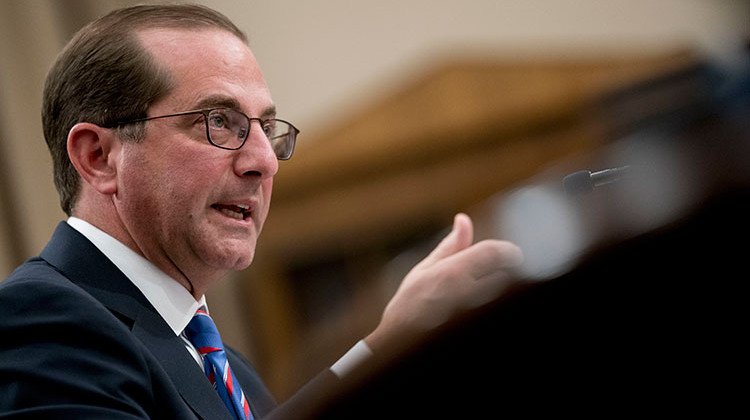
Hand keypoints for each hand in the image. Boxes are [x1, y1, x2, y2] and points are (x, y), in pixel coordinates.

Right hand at [365, 213, 522, 352]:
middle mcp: (468, 292)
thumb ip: (451, 245)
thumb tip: (464, 219)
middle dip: (509, 267)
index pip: (495, 253)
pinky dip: (495, 297)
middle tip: (504, 267)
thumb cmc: (410, 304)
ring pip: (504, 290)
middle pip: (507, 271)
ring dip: (504, 284)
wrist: (401, 342)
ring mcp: (474, 310)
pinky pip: (494, 303)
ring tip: (491, 285)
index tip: (512, 253)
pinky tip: (483, 299)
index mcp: (453, 273)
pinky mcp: (475, 320)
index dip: (509, 250)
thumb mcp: (425, 269)